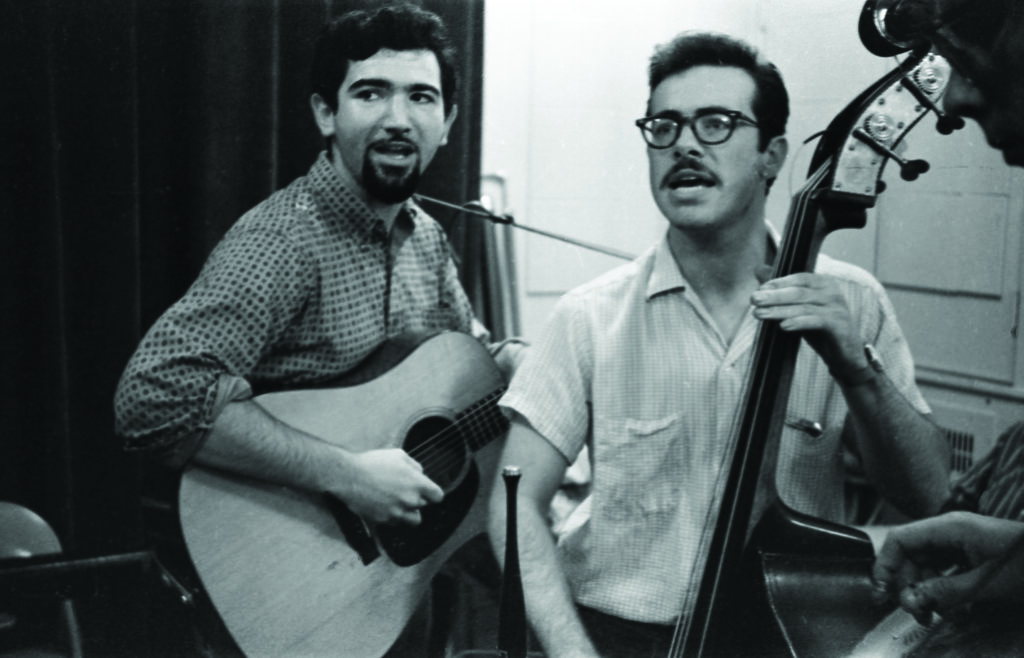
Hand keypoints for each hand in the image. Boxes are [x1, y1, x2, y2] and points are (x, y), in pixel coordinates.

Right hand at [333, 448, 443, 525]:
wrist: (349, 476)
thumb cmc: (373, 463)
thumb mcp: (398, 455)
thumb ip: (414, 466)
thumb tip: (420, 474)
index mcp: (417, 483)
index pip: (438, 496)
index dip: (433, 493)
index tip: (427, 491)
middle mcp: (410, 500)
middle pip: (424, 506)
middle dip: (417, 499)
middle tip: (403, 490)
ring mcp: (397, 512)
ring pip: (414, 520)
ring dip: (409, 512)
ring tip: (398, 503)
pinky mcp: (384, 520)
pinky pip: (396, 523)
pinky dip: (393, 517)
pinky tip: (385, 506)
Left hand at [750, 267, 866, 378]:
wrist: (844, 353)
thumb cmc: (819, 327)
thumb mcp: (798, 306)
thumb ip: (780, 288)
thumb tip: (759, 268)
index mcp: (823, 283)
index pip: (798, 278)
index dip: (778, 282)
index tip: (759, 289)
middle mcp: (832, 292)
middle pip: (799, 292)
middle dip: (774, 295)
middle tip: (754, 299)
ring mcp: (837, 308)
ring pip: (804, 307)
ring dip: (779, 310)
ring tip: (759, 314)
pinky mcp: (839, 325)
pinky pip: (816, 321)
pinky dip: (798, 322)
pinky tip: (783, 326)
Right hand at [872, 512, 1023, 623]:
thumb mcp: (985, 584)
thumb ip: (944, 591)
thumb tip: (909, 601)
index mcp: (949, 528)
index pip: (900, 540)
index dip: (886, 565)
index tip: (883, 593)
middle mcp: (949, 531)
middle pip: (911, 555)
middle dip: (908, 584)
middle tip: (917, 613)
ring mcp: (961, 542)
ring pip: (926, 565)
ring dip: (924, 590)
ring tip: (933, 615)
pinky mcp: (972, 555)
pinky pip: (943, 570)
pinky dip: (940, 589)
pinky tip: (948, 607)